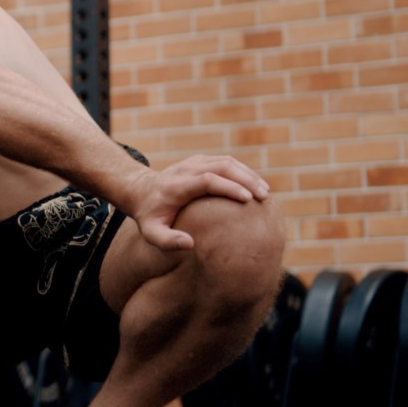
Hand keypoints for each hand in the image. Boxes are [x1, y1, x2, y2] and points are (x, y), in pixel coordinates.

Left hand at [122, 154, 270, 251]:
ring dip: (248, 174)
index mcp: (176, 185)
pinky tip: (256, 185)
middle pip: (221, 166)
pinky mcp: (201, 161)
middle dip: (245, 179)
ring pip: (226, 161)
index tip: (248, 198)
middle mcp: (186, 169)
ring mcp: (194, 162)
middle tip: (264, 196)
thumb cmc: (150, 216)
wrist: (141, 190)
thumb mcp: (151, 233)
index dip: (229, 187)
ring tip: (266, 192)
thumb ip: (167, 241)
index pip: (207, 180)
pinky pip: (226, 162)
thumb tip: (190, 244)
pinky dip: (243, 171)